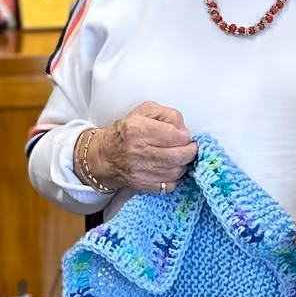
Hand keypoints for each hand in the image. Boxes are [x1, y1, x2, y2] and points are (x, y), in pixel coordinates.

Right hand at [79, 102, 196, 196]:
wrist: (105, 156)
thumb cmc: (127, 132)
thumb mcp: (145, 111)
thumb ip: (168, 115)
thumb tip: (185, 131)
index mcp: (138, 129)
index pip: (174, 135)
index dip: (186, 136)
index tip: (186, 136)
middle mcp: (138, 151)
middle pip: (178, 156)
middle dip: (190, 152)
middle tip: (190, 147)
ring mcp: (140, 170)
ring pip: (176, 171)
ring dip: (183, 164)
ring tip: (180, 157)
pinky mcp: (143, 184)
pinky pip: (169, 185)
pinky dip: (174, 177)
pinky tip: (170, 168)